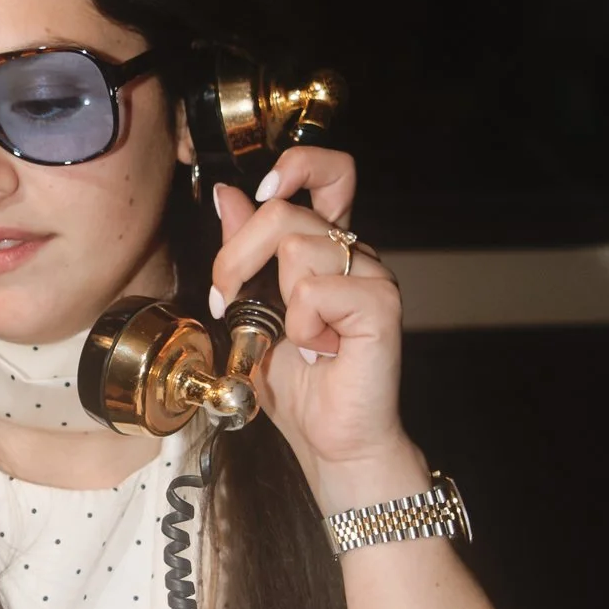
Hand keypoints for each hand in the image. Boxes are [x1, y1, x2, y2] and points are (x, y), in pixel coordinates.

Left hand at [207, 145, 411, 485]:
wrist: (332, 442)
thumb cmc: (300, 385)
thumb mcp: (252, 310)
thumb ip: (244, 251)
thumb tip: (228, 196)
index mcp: (328, 248)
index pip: (330, 171)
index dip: (297, 165)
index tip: (261, 194)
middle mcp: (355, 253)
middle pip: (287, 210)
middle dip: (237, 256)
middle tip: (227, 301)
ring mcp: (372, 277)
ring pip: (297, 246)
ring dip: (276, 301)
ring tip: (296, 339)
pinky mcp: (381, 306)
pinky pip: (316, 290)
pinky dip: (302, 326)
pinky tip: (321, 352)